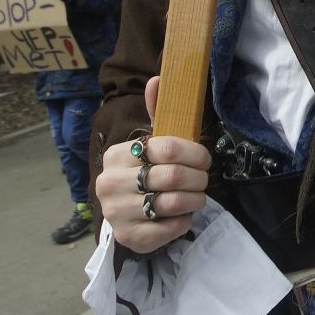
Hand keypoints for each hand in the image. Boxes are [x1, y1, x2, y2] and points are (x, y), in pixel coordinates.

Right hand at [97, 75, 212, 251]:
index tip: (204, 159)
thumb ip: (157, 113)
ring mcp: (117, 212)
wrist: (125, 213)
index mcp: (116, 155)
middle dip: (199, 178)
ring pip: (174, 202)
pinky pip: (171, 227)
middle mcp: (110, 183)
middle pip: (174, 176)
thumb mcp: (150, 144)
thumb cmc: (144, 173)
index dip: (195, 153)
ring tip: (196, 196)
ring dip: (195, 199)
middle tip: (203, 180)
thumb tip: (159, 78)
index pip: (167, 148)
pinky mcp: (130, 237)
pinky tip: (182, 214)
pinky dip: (185, 220)